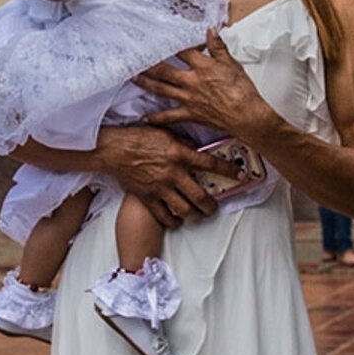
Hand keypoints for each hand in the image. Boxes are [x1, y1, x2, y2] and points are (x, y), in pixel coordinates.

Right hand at [98, 124, 218, 221]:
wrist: (113, 149)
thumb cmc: (138, 138)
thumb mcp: (166, 133)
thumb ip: (184, 143)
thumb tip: (198, 149)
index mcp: (179, 154)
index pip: (210, 163)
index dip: (228, 170)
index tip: (240, 175)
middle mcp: (173, 173)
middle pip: (200, 196)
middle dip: (211, 205)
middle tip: (214, 207)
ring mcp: (160, 188)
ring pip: (184, 210)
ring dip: (195, 216)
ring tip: (199, 216)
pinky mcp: (148, 198)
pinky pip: (164, 216)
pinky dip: (173, 221)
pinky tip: (177, 220)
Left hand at [135, 33, 276, 140]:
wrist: (246, 115)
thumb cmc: (242, 91)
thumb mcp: (232, 64)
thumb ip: (218, 47)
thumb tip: (210, 30)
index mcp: (202, 67)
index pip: (182, 51)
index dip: (172, 44)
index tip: (161, 39)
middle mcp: (191, 82)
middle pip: (165, 70)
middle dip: (149, 64)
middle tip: (135, 59)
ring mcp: (188, 99)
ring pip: (162, 89)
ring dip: (146, 84)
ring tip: (134, 78)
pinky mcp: (190, 114)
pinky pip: (170, 116)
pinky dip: (157, 118)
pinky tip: (146, 117)